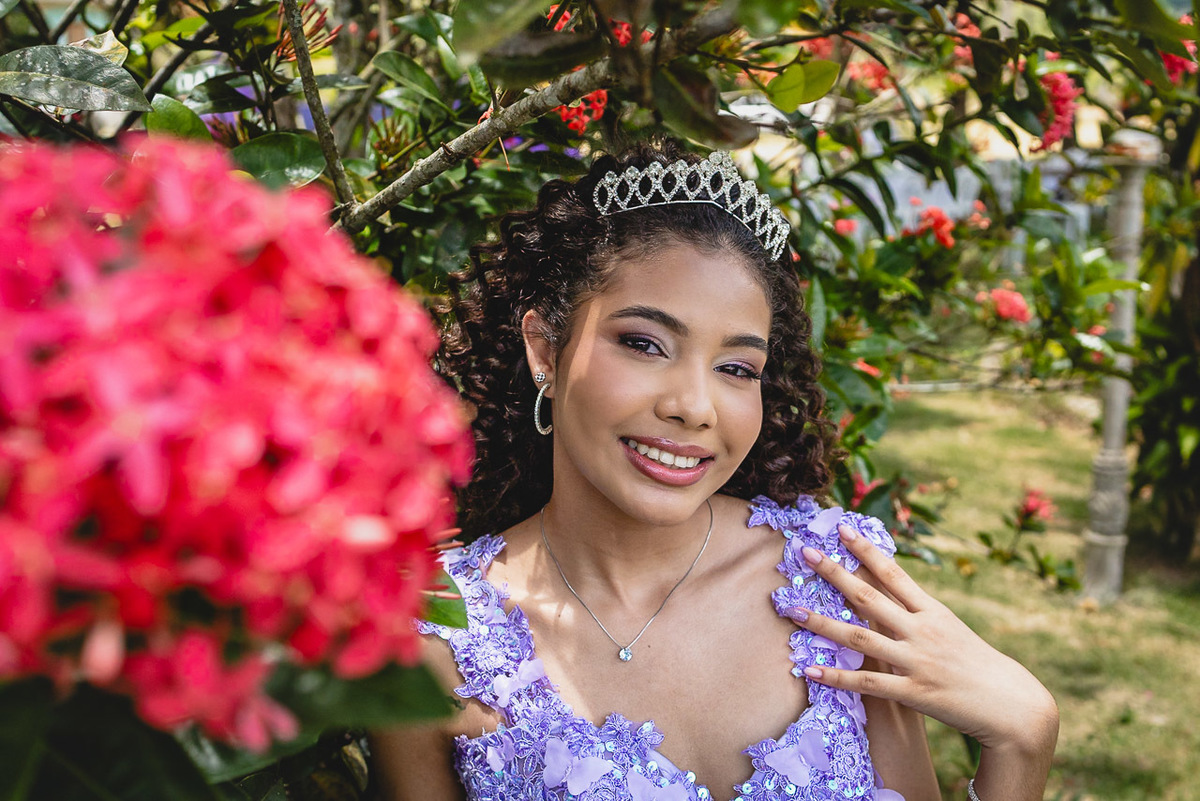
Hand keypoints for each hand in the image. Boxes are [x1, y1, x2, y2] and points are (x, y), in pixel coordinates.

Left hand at [788, 524, 1057, 755]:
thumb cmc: (976, 665)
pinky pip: (867, 683)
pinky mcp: (913, 693)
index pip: (893, 574)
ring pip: (860, 638)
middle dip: (835, 573)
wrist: (1011, 705)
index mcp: (932, 611)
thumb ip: (917, 612)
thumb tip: (882, 590)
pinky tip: (810, 669)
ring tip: (793, 611)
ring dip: (823, 623)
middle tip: (805, 553)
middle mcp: (922, 630)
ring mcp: (916, 661)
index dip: (866, 550)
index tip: (842, 528)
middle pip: (869, 597)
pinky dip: (837, 676)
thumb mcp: (950, 629)